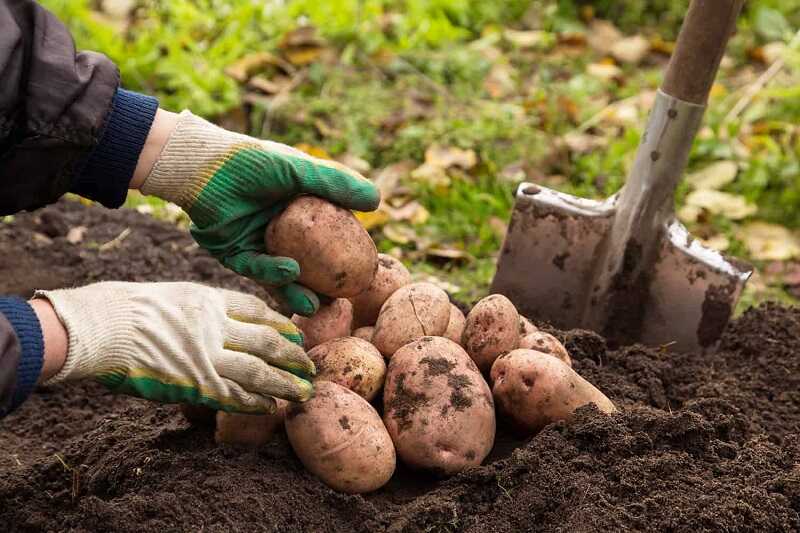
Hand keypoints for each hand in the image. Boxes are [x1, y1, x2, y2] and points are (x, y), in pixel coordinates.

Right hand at [34, 282, 313, 412]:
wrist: (101, 325)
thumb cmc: (126, 309)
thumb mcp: (173, 296)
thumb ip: (200, 312)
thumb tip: (219, 327)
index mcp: (209, 299)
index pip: (257, 309)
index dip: (279, 322)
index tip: (295, 332)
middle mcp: (215, 325)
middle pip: (267, 340)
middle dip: (292, 355)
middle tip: (310, 366)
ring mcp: (206, 355)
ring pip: (258, 370)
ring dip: (283, 383)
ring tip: (303, 392)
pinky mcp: (193, 382)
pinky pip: (232, 394)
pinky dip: (253, 402)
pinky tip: (270, 407)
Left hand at [133, 110, 379, 315]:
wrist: (203, 165)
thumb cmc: (252, 161)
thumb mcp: (299, 171)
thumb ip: (336, 185)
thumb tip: (377, 201)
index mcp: (299, 210)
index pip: (327, 238)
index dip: (343, 255)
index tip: (362, 270)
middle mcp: (281, 230)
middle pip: (307, 264)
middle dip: (322, 287)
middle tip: (341, 299)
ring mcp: (259, 243)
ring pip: (281, 275)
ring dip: (298, 291)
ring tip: (316, 303)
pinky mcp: (235, 253)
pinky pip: (256, 268)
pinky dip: (272, 272)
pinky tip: (289, 271)